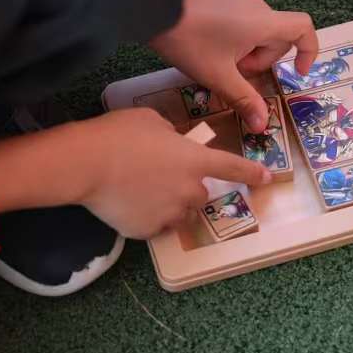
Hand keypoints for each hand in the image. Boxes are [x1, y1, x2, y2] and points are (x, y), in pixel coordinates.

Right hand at [73, 108, 269, 238]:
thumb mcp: (151, 122)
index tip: (266, 178)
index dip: (250, 173)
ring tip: (141, 191)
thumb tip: (171, 145)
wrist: (86, 164)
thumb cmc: (118, 134)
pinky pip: (156, 226)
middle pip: (201, 195)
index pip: (231, 167)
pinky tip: (126, 203)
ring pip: (180, 213)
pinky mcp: (148, 230)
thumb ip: (170, 136)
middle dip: (187, 188)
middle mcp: (189, 190)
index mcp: (194, 160)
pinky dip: (147, 217)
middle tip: (159, 176)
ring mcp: (170, 213)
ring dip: (171, 205)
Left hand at [150, 0, 317, 131]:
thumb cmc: (188, 41)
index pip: (303, 29)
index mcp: (263, 22)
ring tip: (213, 52)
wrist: (150, 4)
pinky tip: (206, 32)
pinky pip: (239, 8)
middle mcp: (257, 0)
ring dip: (244, 42)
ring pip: (255, 23)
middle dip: (258, 56)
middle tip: (230, 69)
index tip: (296, 71)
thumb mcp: (217, 76)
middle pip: (274, 35)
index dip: (308, 50)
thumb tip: (262, 125)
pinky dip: (232, 24)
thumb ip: (244, 99)